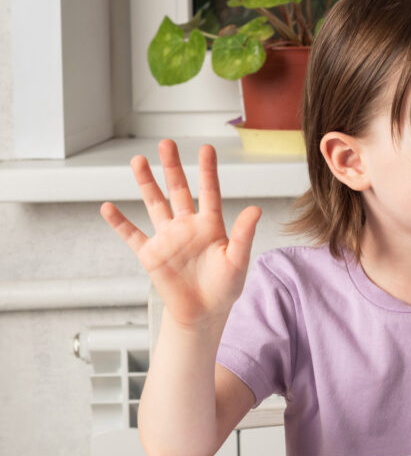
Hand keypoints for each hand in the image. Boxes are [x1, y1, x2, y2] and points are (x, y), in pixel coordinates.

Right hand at [100, 139, 261, 328]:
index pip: (209, 191)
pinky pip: (132, 235)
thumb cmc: (225, 287)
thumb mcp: (237, 260)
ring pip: (154, 204)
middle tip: (166, 143)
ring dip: (146, 183)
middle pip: (178, 190)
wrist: (204, 313)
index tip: (206, 148)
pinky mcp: (151, 254)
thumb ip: (244, 234)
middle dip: (172, 167)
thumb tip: (256, 209)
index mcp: (211, 225)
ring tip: (138, 160)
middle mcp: (187, 226)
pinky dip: (119, 222)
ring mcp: (168, 238)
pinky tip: (108, 207)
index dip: (207, 170)